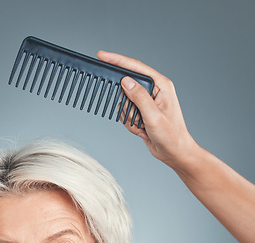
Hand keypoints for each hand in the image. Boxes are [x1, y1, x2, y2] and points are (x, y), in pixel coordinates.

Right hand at [97, 51, 199, 171]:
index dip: (118, 60)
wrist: (174, 153)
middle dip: (126, 105)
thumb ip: (139, 97)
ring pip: (124, 102)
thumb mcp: (153, 116)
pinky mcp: (142, 112)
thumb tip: (125, 81)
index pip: (136, 67)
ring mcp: (147, 102)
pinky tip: (141, 130)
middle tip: (135, 117)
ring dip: (129, 117)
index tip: (102, 56)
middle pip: (127, 87)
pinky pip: (125, 113)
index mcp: (161, 85)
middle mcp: (154, 91)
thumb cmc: (171, 135)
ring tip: (142, 127)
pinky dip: (130, 124)